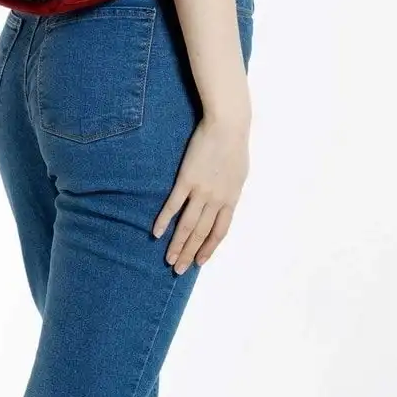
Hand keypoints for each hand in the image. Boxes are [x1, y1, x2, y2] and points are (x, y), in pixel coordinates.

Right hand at [151, 109, 250, 272]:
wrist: (227, 126)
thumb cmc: (234, 146)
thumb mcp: (239, 175)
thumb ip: (230, 192)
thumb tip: (225, 203)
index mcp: (231, 199)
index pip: (219, 232)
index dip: (208, 248)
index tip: (199, 262)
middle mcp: (216, 200)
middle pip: (201, 233)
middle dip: (189, 253)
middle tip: (178, 269)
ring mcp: (201, 191)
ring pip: (188, 225)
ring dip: (177, 244)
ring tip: (168, 259)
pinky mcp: (186, 180)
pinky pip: (173, 205)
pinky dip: (165, 220)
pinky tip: (156, 232)